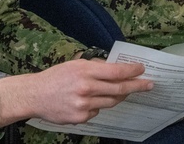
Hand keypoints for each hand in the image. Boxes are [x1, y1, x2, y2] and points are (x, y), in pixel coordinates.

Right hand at [0, 59, 152, 127]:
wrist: (35, 95)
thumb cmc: (55, 77)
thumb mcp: (74, 64)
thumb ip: (94, 67)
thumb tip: (114, 69)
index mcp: (85, 71)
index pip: (116, 72)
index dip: (132, 71)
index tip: (142, 69)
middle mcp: (86, 89)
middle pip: (119, 89)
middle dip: (137, 86)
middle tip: (149, 84)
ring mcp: (84, 105)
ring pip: (110, 101)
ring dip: (118, 96)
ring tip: (123, 91)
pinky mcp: (81, 118)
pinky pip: (97, 111)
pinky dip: (97, 105)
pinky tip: (89, 101)